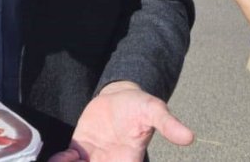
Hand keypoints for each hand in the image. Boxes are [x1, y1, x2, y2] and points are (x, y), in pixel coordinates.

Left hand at [49, 82, 192, 161]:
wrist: (120, 95)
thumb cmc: (140, 104)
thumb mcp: (154, 110)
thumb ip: (169, 125)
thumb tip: (190, 137)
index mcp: (130, 160)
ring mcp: (94, 157)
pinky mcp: (80, 148)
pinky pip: (69, 160)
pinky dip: (62, 160)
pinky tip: (59, 157)